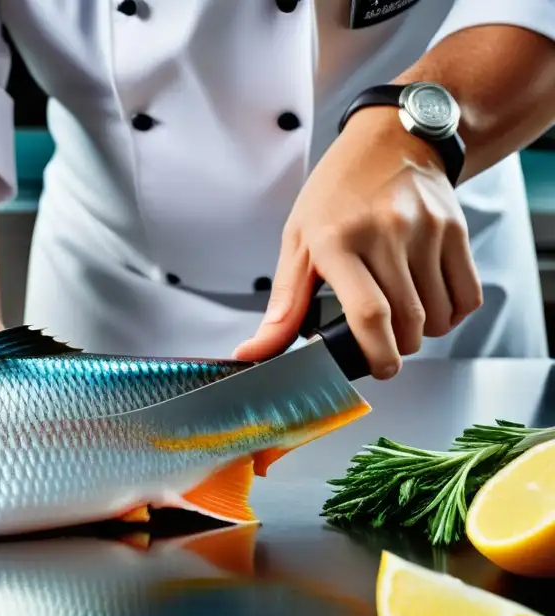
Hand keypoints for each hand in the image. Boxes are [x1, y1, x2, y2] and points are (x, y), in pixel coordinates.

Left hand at [233, 108, 482, 379]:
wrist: (391, 141)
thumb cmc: (336, 194)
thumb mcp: (297, 241)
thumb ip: (284, 304)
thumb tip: (255, 352)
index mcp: (337, 240)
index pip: (368, 313)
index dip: (376, 353)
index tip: (375, 369)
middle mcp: (386, 233)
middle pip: (407, 321)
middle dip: (396, 349)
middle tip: (380, 344)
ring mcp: (426, 230)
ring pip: (438, 315)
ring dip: (421, 333)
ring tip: (399, 317)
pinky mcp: (456, 229)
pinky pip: (466, 296)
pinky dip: (449, 315)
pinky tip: (427, 303)